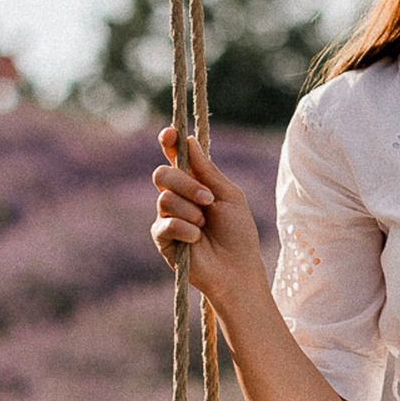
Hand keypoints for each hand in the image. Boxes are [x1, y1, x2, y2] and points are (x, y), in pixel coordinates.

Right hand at [150, 128, 266, 308]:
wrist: (237, 267)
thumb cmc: (238, 232)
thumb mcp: (229, 195)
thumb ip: (207, 171)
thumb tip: (189, 142)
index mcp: (194, 184)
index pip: (175, 158)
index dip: (169, 143)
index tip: (170, 133)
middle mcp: (177, 197)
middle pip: (163, 174)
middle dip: (186, 184)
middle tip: (208, 199)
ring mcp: (166, 217)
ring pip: (164, 198)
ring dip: (192, 211)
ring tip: (206, 225)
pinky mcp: (161, 237)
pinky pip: (165, 223)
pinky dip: (187, 229)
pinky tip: (197, 239)